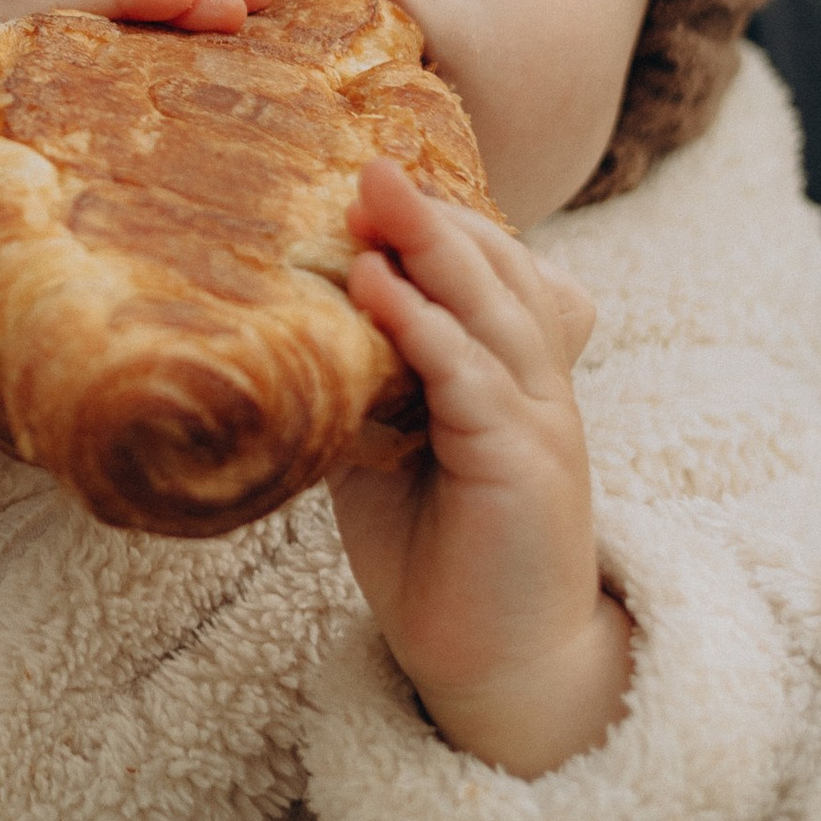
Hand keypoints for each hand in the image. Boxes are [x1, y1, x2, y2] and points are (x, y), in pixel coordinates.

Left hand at [331, 161, 627, 780]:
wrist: (495, 662)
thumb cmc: (437, 550)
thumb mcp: (382, 448)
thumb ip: (358, 381)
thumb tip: (281, 321)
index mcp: (506, 366)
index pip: (485, 267)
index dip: (434, 219)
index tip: (368, 170)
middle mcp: (535, 379)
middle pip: (496, 268)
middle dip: (433, 210)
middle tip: (367, 158)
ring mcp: (539, 418)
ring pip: (494, 308)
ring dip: (433, 245)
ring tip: (374, 194)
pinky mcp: (525, 464)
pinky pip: (475, 378)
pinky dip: (429, 327)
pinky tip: (380, 289)